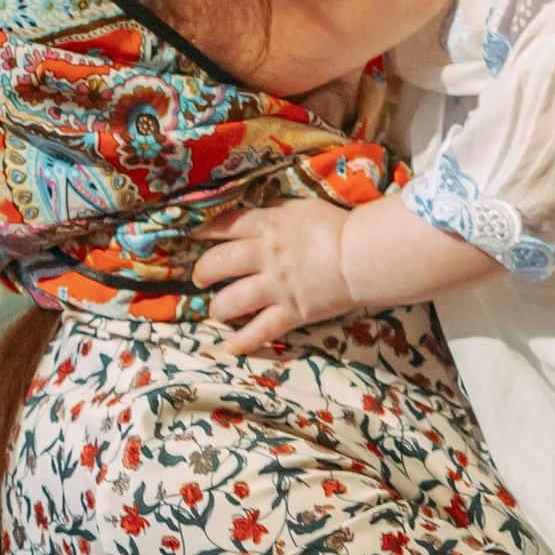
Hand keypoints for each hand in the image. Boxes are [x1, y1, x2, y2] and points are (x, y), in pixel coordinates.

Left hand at [193, 201, 353, 353]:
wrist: (362, 255)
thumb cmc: (337, 226)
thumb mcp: (301, 207)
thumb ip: (276, 213)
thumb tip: (258, 214)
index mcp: (268, 225)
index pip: (225, 226)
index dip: (204, 232)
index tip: (191, 237)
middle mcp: (264, 256)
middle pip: (218, 263)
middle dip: (203, 272)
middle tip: (201, 278)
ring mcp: (275, 287)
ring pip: (230, 300)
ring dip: (218, 307)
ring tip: (217, 310)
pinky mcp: (290, 312)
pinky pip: (259, 331)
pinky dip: (242, 341)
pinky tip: (231, 346)